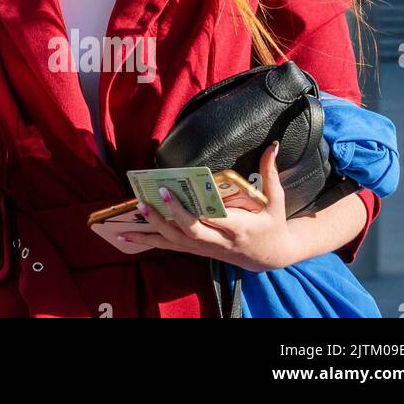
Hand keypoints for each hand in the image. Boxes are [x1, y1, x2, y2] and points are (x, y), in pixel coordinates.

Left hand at [113, 142, 298, 271]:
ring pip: (177, 243)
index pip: (214, 220)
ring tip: (133, 213)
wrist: (272, 257)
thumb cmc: (272, 225)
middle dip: (168, 217)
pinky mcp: (198, 251)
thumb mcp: (276, 201)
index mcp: (240, 228)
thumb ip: (270, 173)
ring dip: (152, 230)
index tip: (173, 193)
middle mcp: (221, 241)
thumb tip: (271, 145)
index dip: (192, 210)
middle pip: (191, 233)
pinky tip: (126, 236)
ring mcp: (207, 249)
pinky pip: (172, 247)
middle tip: (147, 199)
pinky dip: (148, 242)